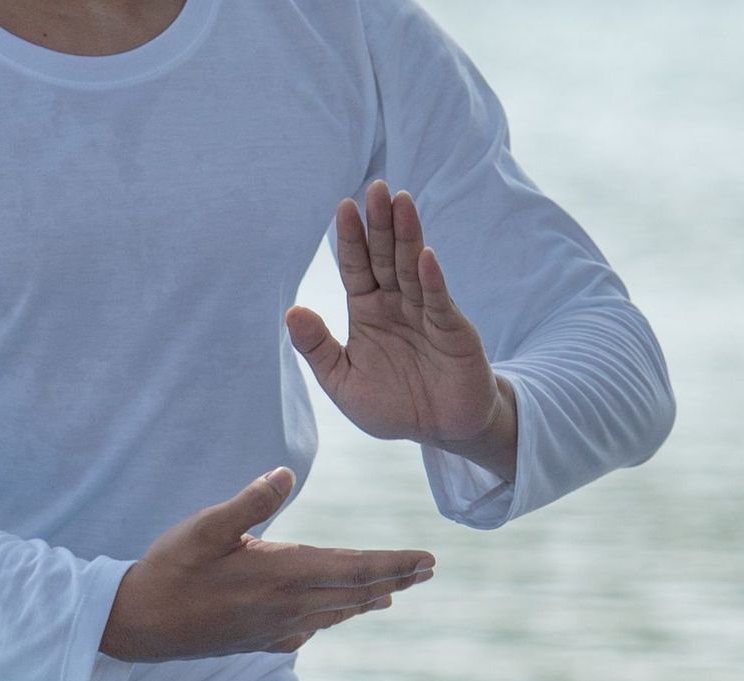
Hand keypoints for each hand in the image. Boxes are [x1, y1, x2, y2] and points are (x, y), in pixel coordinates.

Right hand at [101, 467, 434, 662]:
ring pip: (339, 613)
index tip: (428, 559)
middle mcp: (290, 606)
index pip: (356, 567)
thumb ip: (249, 503)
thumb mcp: (204, 527)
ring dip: (372, 599)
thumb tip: (284, 474)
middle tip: (429, 569)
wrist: (137, 625)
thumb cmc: (170, 569)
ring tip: (398, 590)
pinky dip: (337, 617)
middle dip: (397, 579)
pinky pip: (313, 629)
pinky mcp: (264, 642)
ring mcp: (279, 629)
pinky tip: (342, 613)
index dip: (396, 563)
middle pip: (358, 592)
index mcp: (283, 573)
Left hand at [284, 179, 517, 477]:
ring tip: (402, 202)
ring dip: (408, 236)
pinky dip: (432, 280)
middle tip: (376, 188)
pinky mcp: (452, 330)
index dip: (350, 239)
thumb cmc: (394, 405)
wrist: (443, 430)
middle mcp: (396, 304)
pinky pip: (438, 302)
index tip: (343, 207)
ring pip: (413, 268)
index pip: (356, 266)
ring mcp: (426, 313)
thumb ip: (317, 349)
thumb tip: (291, 311)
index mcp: (367, 310)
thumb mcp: (344, 383)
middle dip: (381, 223)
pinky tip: (425, 257)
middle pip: (386, 256)